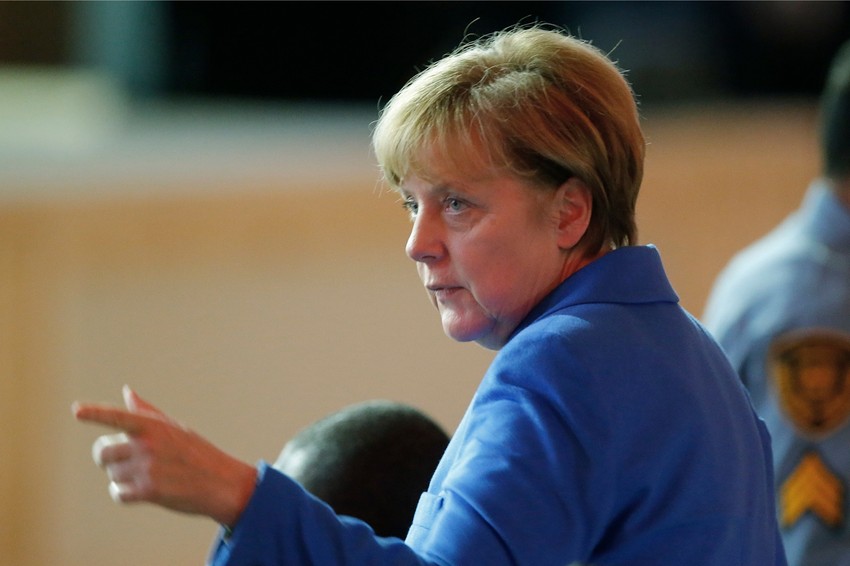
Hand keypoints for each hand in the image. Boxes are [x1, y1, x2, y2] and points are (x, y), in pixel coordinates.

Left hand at [73, 385, 256, 527]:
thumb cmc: (197, 453)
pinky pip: (117, 493)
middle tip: (122, 460)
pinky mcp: (149, 491)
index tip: (76, 410)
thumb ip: (145, 412)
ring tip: (147, 476)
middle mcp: (149, 445)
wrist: (221, 483)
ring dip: (122, 478)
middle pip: (102, 452)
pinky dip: (125, 494)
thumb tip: (127, 391)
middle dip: (107, 458)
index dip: (95, 413)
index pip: (118, 416)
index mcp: (153, 426)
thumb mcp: (174, 428)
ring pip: (111, 474)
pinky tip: (143, 491)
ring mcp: (148, 468)